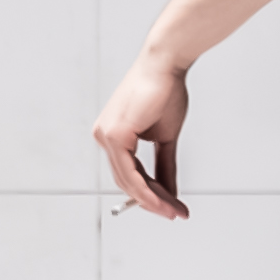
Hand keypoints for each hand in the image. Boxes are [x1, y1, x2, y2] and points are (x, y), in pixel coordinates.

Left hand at [92, 52, 190, 219]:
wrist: (166, 65)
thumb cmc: (165, 92)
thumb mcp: (165, 138)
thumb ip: (164, 166)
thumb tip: (169, 192)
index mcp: (113, 135)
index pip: (129, 174)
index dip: (151, 195)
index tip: (172, 208)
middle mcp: (104, 136)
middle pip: (127, 181)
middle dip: (153, 202)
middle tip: (175, 213)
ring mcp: (106, 135)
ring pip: (128, 180)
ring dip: (152, 200)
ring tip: (174, 211)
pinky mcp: (114, 134)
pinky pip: (129, 172)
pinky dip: (146, 190)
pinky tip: (162, 200)